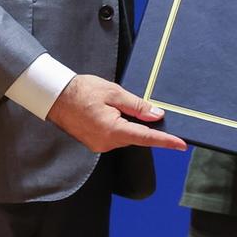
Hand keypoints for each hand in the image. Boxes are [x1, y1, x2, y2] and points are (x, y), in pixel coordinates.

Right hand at [46, 74, 186, 152]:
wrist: (55, 96)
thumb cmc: (83, 91)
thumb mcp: (114, 93)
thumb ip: (137, 106)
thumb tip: (156, 116)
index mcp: (112, 130)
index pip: (146, 138)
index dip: (165, 141)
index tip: (181, 145)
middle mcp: (106, 143)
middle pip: (136, 136)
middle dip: (146, 125)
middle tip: (150, 109)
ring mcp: (99, 145)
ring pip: (126, 135)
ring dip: (130, 123)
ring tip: (119, 105)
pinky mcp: (95, 143)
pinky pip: (115, 136)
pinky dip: (121, 126)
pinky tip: (115, 112)